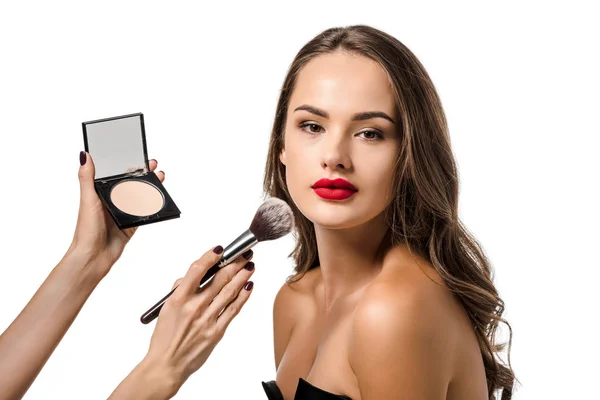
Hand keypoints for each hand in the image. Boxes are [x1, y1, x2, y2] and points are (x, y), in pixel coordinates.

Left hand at [66, 151, 165, 277]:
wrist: (93, 257)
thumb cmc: (86, 230)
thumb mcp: (88, 199)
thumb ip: (87, 178)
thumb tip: (84, 156)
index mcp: (99, 195)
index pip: (115, 176)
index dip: (127, 166)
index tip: (138, 157)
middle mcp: (111, 203)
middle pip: (130, 185)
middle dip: (143, 175)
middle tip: (153, 166)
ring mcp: (121, 214)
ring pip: (139, 197)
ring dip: (149, 188)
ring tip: (159, 178)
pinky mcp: (130, 225)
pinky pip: (143, 213)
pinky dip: (151, 206)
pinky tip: (158, 199)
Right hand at [142, 246, 255, 396]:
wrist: (167, 365)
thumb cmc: (165, 338)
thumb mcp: (166, 308)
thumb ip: (181, 290)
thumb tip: (196, 276)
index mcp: (178, 299)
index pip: (197, 270)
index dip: (211, 256)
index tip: (220, 249)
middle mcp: (194, 307)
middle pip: (219, 278)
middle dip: (235, 262)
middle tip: (244, 254)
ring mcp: (207, 319)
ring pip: (230, 291)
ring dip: (242, 276)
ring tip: (250, 265)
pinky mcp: (217, 331)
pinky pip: (234, 309)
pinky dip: (243, 296)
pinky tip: (249, 286)